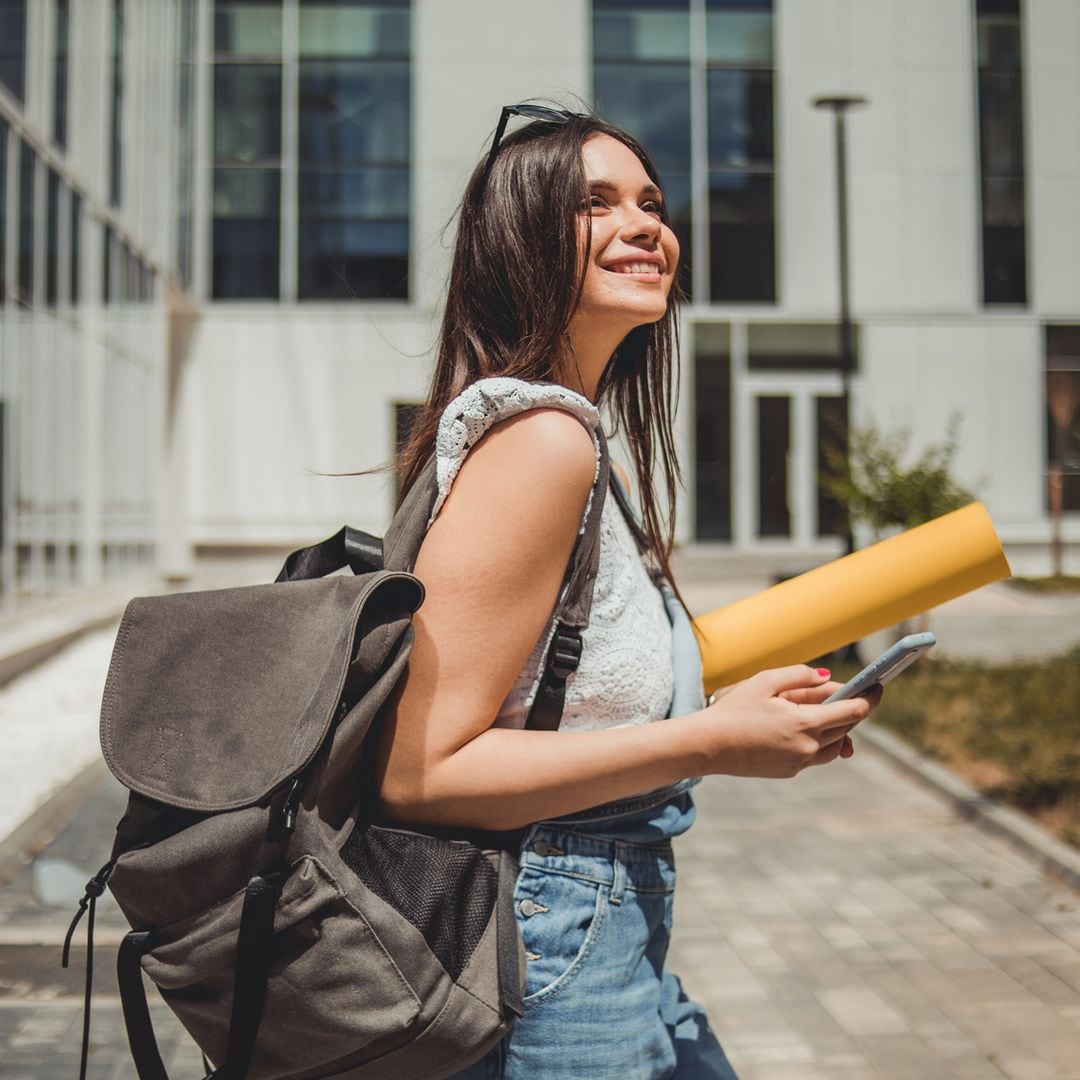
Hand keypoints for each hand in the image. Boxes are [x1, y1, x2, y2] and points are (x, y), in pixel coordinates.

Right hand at [700, 666, 876, 777]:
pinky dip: (818, 740)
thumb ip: (799, 676)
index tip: (879, 687)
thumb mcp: (765, 681)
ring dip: (837, 728)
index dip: (870, 697)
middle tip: (850, 692)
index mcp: (805, 722)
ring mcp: (800, 762)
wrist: (708, 746)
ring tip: (828, 710)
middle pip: (846, 727)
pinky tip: (804, 727)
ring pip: (835, 745)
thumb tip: (827, 678)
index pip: (853, 710)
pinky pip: (815, 755)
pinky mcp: (790, 771)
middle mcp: (808, 746)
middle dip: (851, 708)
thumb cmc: (733, 709)